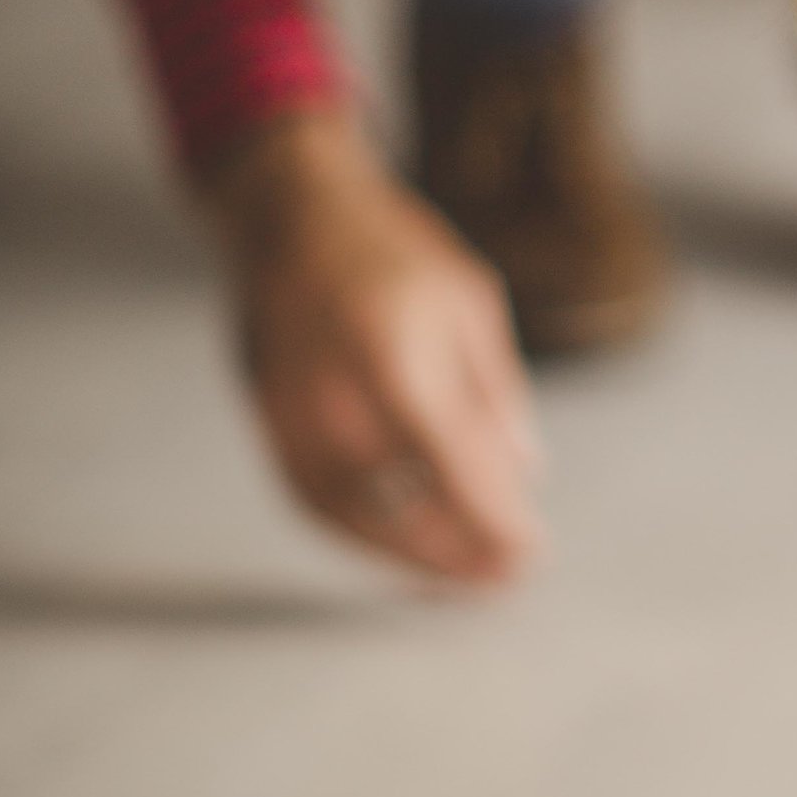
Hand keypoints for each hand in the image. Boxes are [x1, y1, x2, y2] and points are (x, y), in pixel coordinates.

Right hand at [206, 110, 541, 585]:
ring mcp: (287, 412)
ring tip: (463, 583)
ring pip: (348, 517)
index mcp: (392, 353)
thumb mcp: (470, 299)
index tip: (531, 551)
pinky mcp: (265, 422)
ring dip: (408, 560)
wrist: (291, 213)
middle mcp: (331, 392)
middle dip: (455, 555)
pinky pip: (313, 501)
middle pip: (394, 505)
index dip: (492, 520)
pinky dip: (361, 537)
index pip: (450, 464)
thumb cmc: (391, 249)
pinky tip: (406, 551)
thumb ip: (497, 391)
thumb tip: (526, 474)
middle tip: (506, 579)